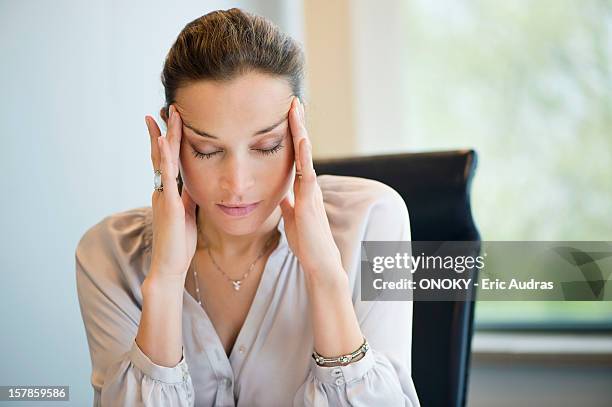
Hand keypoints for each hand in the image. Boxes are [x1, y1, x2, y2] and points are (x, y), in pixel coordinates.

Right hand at [145, 105, 196, 280]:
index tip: (170, 120)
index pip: (168, 160)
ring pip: (162, 160)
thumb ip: (187, 197)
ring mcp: (163, 196)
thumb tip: (194, 182)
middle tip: (167, 107)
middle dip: (163, 130)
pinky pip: (165, 176)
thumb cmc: (179, 243)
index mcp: (168, 192)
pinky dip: (163, 157)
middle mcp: (162, 190)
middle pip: (162, 154)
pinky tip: (162, 141)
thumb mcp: (187, 213)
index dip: (168, 140)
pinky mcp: (168, 204)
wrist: (170, 266)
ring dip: (164, 136)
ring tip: (165, 114)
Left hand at [279, 97, 344, 280]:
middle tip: (293, 100)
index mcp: (303, 187)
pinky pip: (307, 171)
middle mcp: (309, 183)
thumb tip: (280, 194)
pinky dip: (304, 153)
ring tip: (296, 108)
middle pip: (302, 147)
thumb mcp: (292, 217)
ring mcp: (311, 189)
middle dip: (297, 124)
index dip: (292, 135)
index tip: (287, 115)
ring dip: (300, 130)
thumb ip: (288, 203)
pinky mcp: (310, 199)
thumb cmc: (307, 241)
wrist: (319, 261)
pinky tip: (302, 138)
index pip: (296, 155)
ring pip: (305, 153)